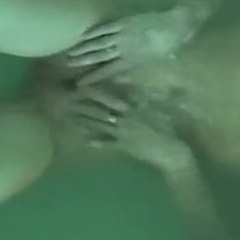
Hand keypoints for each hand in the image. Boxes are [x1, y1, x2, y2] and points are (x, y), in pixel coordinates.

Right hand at [66, 7, 196, 86]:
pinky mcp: (124, 22)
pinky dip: (94, 32)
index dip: (94, 77)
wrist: (176, 25)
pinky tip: (83, 35)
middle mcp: (124, 49)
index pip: (109, 70)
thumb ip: (140, 68)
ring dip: (84, 48)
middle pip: (100, 56)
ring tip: (70, 53)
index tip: (81, 84)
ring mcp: (123, 34)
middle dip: (84, 61)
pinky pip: (106, 28)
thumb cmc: (170, 45)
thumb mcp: (156, 61)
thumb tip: (125, 75)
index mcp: (132, 60)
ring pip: (99, 43)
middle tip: (68, 66)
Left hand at [78, 102, 192, 171]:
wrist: (170, 152)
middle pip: (101, 111)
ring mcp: (123, 134)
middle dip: (84, 106)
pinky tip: (86, 141)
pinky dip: (98, 142)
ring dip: (85, 122)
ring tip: (71, 117)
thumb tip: (132, 91)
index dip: (95, 93)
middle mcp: (125, 119)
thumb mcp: (157, 110)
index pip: (111, 98)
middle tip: (68, 102)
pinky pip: (108, 144)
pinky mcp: (124, 147)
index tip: (82, 87)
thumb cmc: (166, 130)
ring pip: (101, 126)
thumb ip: (144, 100)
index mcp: (133, 109)